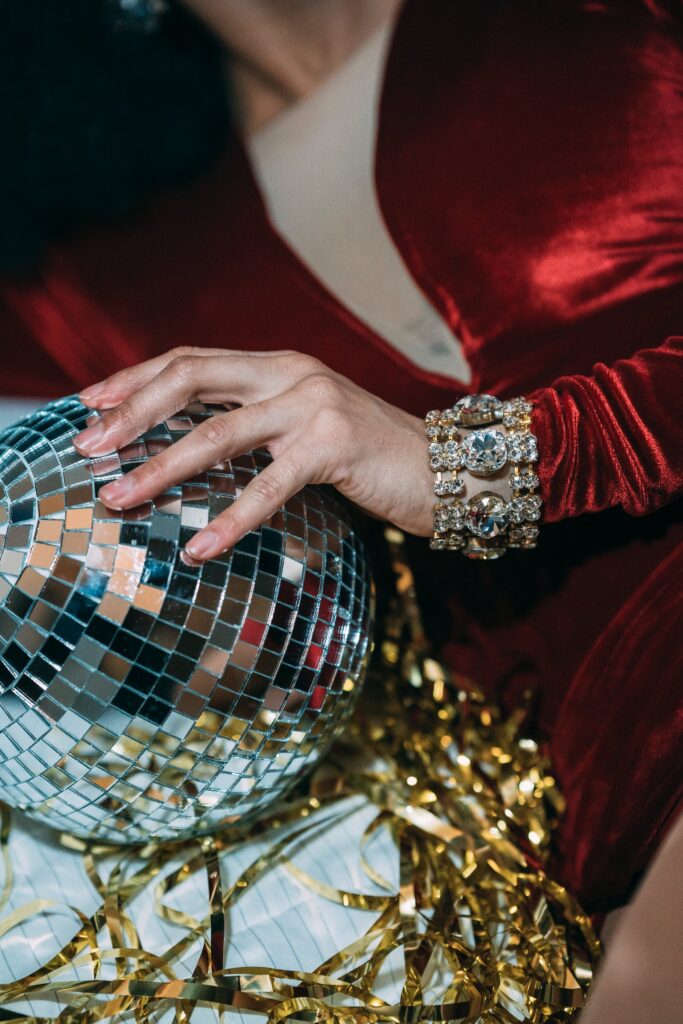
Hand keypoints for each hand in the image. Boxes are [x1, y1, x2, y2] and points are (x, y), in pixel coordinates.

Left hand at [73, 347, 433, 560]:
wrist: (445, 468)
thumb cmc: (371, 456)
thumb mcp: (306, 424)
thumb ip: (255, 421)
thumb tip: (187, 447)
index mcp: (278, 364)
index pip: (191, 360)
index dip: (136, 378)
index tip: (89, 403)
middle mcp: (291, 371)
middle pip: (190, 378)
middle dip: (130, 413)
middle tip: (87, 447)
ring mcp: (313, 404)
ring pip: (216, 434)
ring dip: (160, 468)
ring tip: (120, 498)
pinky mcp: (334, 444)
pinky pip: (268, 487)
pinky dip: (230, 520)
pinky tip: (200, 548)